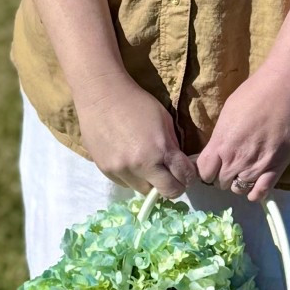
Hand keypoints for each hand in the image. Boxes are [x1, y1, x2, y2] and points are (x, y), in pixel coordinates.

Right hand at [75, 73, 195, 197]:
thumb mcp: (164, 120)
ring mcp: (122, 170)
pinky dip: (132, 177)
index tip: (186, 172)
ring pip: (145, 190)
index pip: (184, 177)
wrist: (101, 96)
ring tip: (146, 165)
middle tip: (170, 175)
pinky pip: (126, 183)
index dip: (188, 176)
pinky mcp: (106, 171)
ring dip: (150, 181)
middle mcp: (141, 165)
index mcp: (160, 150)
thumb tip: (178, 164)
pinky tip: (129, 160)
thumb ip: (172, 145)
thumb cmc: (136, 103)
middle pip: (167, 192)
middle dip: (173, 186)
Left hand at [195, 62, 289, 200]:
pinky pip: (262, 192)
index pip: (204, 172)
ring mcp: (257, 165)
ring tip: (245, 171)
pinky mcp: (277, 166)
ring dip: (239, 182)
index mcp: (221, 143)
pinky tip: (255, 187)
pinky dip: (255, 193)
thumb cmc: (255, 93)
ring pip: (240, 189)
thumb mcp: (228, 113)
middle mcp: (236, 159)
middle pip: (221, 182)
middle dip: (223, 176)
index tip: (212, 166)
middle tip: (231, 166)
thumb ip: (221, 136)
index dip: (207, 171)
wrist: (285, 88)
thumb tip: (218, 148)